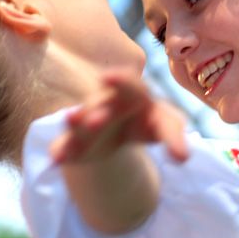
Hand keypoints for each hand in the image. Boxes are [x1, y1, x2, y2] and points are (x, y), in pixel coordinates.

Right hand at [49, 72, 187, 163]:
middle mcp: (106, 103)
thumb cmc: (148, 122)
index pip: (129, 84)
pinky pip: (65, 145)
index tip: (108, 77)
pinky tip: (55, 160)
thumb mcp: (165, 126)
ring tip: (71, 124)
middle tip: (95, 121)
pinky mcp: (76, 142)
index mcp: (132, 94)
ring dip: (76, 123)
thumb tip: (183, 157)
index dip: (120, 80)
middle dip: (97, 109)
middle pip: (100, 103)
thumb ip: (174, 138)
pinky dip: (61, 151)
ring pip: (79, 121)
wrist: (122, 133)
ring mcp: (88, 122)